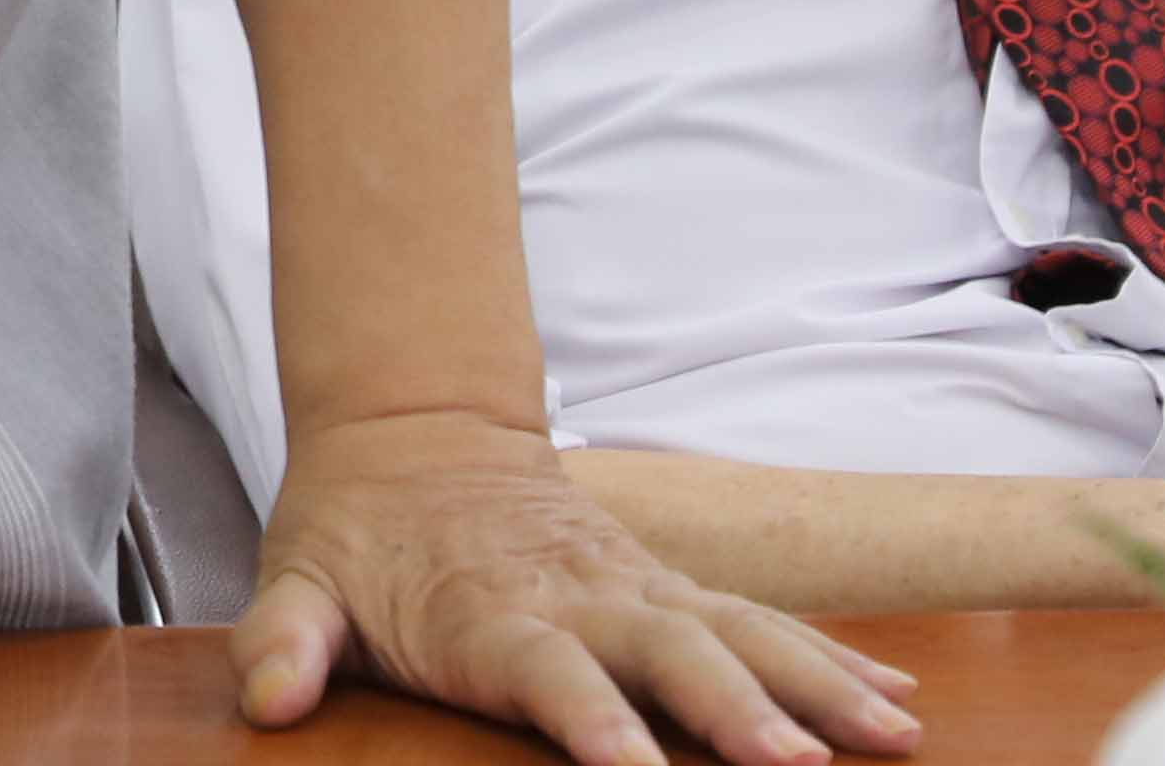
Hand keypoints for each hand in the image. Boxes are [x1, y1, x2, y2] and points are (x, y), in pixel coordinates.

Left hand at [237, 409, 925, 762]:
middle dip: (737, 708)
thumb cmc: (354, 532)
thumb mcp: (297, 579)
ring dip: (815, 682)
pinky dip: (830, 658)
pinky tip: (898, 697)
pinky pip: (762, 624)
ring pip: (740, 632)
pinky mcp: (671, 590)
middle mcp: (579, 596)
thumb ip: (283, 640)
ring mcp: (636, 589)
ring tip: (892, 733)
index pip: (547, 673)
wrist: (410, 431)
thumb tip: (267, 701)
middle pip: (670, 651)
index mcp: (489, 610)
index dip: (592, 720)